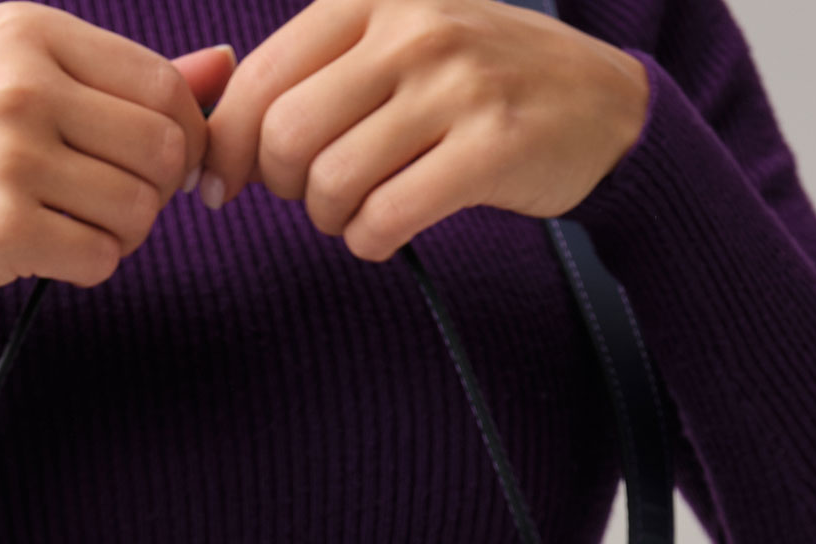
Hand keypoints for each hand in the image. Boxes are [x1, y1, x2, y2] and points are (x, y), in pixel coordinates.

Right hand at [0, 5, 237, 303]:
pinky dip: (85, 268)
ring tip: (62, 225)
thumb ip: (122, 79)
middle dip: (153, 193)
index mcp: (29, 33)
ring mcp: (8, 155)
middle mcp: (20, 83)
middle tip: (104, 205)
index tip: (150, 168)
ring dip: (117, 235)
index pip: (164, 86)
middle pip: (165, 150)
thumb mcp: (19, 81)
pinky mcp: (0, 227)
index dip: (181, 139)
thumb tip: (222, 67)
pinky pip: (100, 260)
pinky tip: (41, 253)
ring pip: (138, 211)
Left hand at [197, 0, 646, 258]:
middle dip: (281, 185)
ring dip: (330, 219)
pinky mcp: (491, 148)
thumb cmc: (479, 85)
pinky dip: (370, 241)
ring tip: (359, 211)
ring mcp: (456, 86)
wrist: (601, 107)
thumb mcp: (397, 44)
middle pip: (286, 135)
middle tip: (313, 195)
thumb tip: (214, 137)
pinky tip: (386, 231)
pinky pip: (386, 218)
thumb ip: (316, 73)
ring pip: (331, 182)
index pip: (261, 77)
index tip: (223, 185)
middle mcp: (414, 29)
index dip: (226, 146)